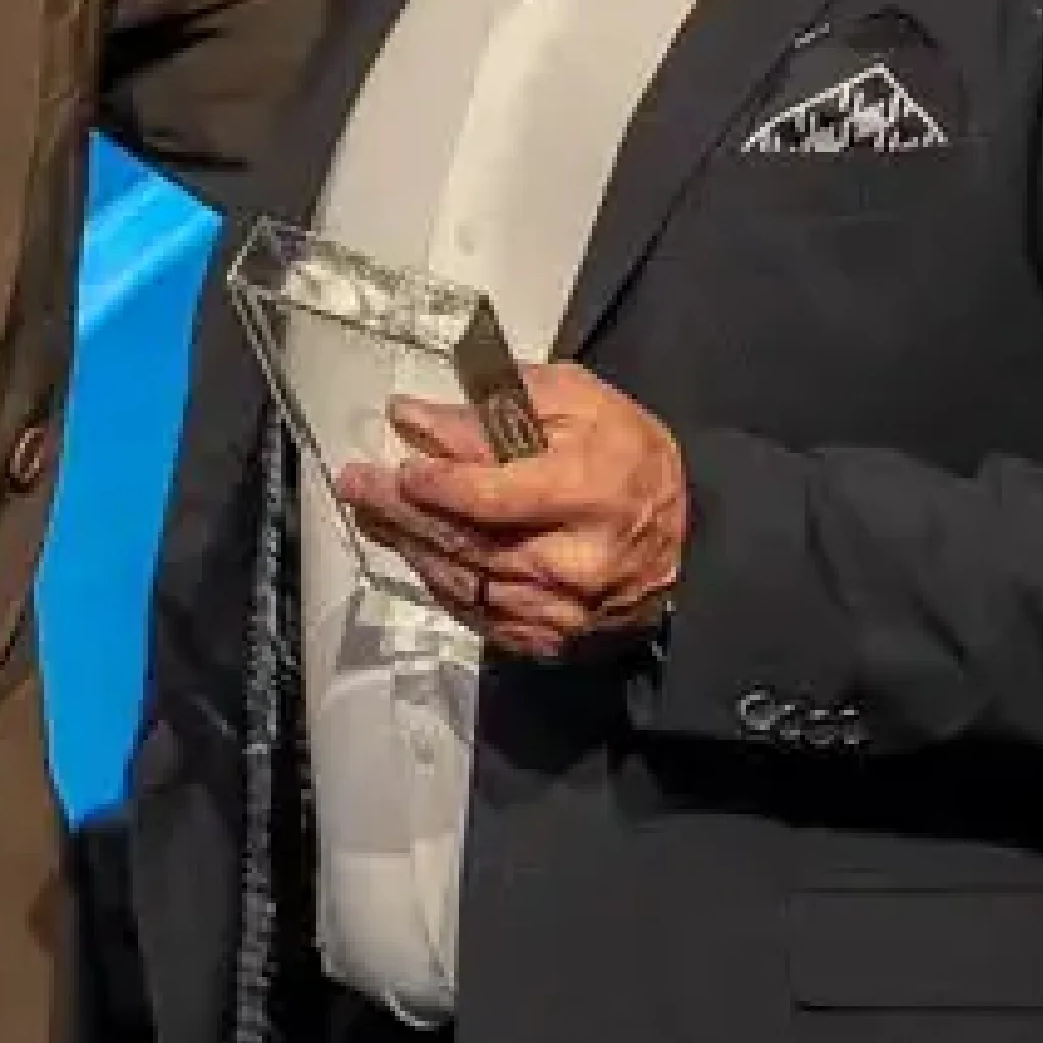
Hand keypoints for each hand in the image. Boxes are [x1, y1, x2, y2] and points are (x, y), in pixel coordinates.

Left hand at [340, 363, 686, 660]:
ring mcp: (564, 609)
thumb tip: (413, 417)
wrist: (686, 540)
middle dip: (402, 511)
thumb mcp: (576, 404)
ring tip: (373, 513)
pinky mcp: (552, 638)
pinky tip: (415, 551)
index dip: (439, 485)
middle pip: (467, 540)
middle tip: (357, 486)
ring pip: (465, 580)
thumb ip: (495, 407)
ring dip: (411, 546)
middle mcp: (577, 562)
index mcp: (590, 493)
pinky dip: (440, 581)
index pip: (493, 497)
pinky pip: (478, 613)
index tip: (400, 466)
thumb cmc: (629, 458)